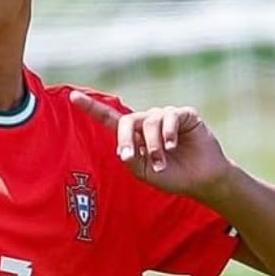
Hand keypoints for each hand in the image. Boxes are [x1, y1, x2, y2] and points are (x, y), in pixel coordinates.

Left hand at [69, 90, 233, 200]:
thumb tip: (124, 149)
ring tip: (161, 161)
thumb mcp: (144, 172)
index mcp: (134, 135)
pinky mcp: (184, 114)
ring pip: (149, 122)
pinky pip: (170, 117)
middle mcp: (147, 121)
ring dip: (153, 145)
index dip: (91, 106)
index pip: (109, 117)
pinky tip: (172, 145)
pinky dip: (167, 133)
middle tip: (130, 157)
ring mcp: (166, 116)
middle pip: (128, 120)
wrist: (202, 179)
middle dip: (126, 139)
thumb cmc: (171, 176)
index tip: (73, 96)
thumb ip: (131, 160)